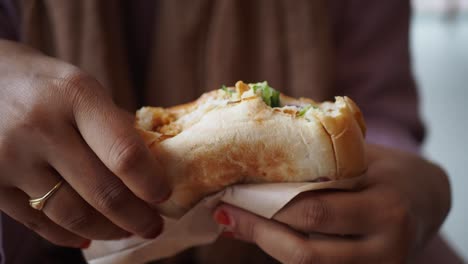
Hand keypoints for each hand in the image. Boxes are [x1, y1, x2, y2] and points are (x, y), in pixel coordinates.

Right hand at [0, 40, 169, 247]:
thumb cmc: (44, 84)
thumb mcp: (83, 87)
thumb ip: (114, 126)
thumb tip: (151, 169)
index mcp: (75, 96)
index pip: (124, 154)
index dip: (150, 184)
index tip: (165, 197)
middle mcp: (40, 126)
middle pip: (102, 192)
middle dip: (136, 218)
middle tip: (153, 226)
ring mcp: (10, 157)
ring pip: (71, 214)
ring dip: (107, 231)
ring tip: (126, 232)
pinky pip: (38, 222)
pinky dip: (69, 234)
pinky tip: (88, 235)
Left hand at [213, 144, 450, 262]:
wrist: (428, 197)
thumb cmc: (387, 169)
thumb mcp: (360, 157)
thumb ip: (317, 163)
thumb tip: (256, 161)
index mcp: (383, 203)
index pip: (313, 211)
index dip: (264, 208)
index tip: (229, 196)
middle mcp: (386, 242)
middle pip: (307, 249)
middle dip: (259, 232)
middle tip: (226, 213)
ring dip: (268, 246)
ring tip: (237, 223)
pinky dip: (290, 253)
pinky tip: (267, 234)